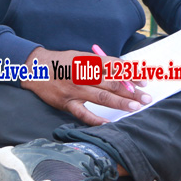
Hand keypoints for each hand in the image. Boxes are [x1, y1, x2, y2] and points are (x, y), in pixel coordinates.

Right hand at [21, 47, 150, 125]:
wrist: (33, 69)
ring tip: (136, 107)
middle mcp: (82, 74)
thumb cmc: (59, 62)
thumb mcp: (78, 56)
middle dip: (131, 91)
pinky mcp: (67, 103)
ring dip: (121, 102)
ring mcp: (74, 90)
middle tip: (147, 97)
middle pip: (112, 83)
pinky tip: (109, 123)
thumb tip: (122, 73)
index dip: (130, 74)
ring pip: (102, 97)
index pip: (114, 67)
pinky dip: (96, 120)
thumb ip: (98, 64)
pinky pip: (83, 114)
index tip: (143, 81)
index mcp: (86, 61)